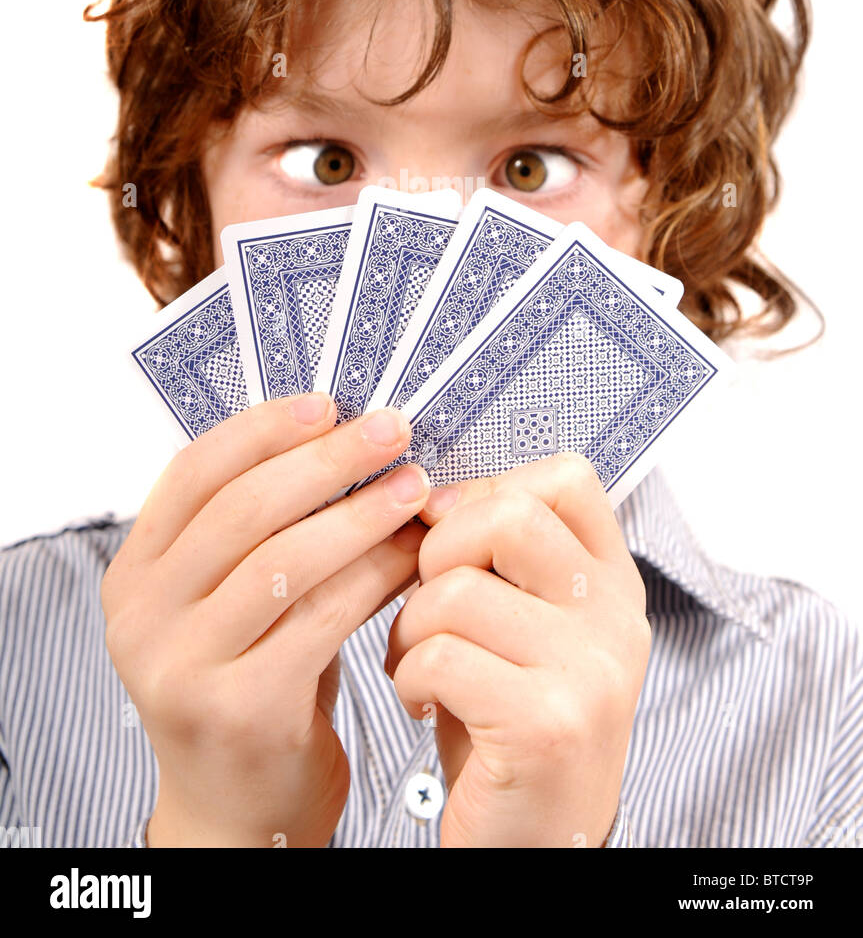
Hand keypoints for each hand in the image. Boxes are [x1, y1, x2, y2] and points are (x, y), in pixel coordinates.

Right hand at [101, 394, 429, 846]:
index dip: (263, 428)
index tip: (327, 404)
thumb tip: (343, 437)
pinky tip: (413, 556)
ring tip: (414, 486)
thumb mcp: (232, 603)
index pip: (193, 472)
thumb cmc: (249, 688)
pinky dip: (376, 576)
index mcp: (137, 575)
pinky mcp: (241, 708)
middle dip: (326, 460)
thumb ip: (262, 531)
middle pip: (242, 508)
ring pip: (286, 560)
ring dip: (361, 514)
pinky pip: (322, 618)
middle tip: (390, 432)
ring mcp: (184, 666)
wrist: (239, 812)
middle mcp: (145, 618)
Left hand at [384, 454, 650, 847]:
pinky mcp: (547, 725)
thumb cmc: (508, 727)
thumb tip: (429, 493)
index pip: (566, 477)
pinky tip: (426, 703)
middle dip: (439, 551)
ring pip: (456, 591)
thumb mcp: (521, 628)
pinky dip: (409, 678)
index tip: (449, 534)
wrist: (533, 845)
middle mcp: (616, 619)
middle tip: (429, 604)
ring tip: (419, 666)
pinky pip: (440, 656)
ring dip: (409, 629)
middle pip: (509, 515)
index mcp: (612, 583)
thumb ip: (499, 560)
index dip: (488, 490)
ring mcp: (590, 672)